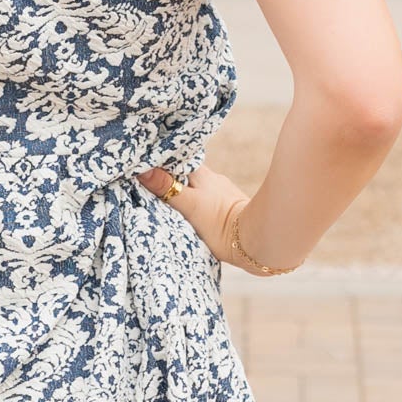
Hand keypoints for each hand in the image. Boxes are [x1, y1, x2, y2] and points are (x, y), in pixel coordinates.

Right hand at [137, 160, 255, 270]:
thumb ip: (166, 188)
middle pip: (186, 174)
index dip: (160, 163)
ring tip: (171, 201)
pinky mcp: (230, 208)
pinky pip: (208, 201)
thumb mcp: (189, 206)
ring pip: (198, 187)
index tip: (143, 166)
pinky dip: (199, 203)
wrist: (258, 240)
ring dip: (186, 191)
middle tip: (152, 185)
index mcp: (201, 174)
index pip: (175, 161)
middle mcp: (213, 179)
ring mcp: (223, 193)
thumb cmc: (222, 223)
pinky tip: (196, 213)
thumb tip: (142, 170)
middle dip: (171, 178)